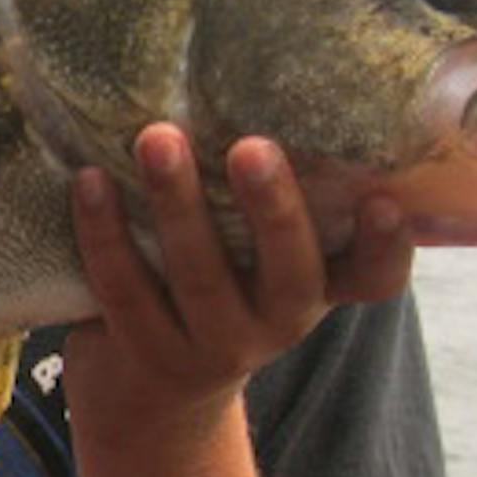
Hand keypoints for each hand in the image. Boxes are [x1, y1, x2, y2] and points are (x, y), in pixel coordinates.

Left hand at [63, 123, 411, 438]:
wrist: (149, 392)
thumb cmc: (212, 288)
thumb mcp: (254, 257)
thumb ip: (262, 200)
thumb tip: (244, 83)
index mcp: (318, 289)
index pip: (374, 278)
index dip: (387, 246)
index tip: (385, 200)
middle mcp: (278, 323)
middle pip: (287, 273)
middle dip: (271, 208)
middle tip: (252, 147)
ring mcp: (213, 347)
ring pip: (198, 277)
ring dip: (176, 203)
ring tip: (155, 139)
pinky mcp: (147, 352)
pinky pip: (124, 289)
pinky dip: (103, 231)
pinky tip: (88, 180)